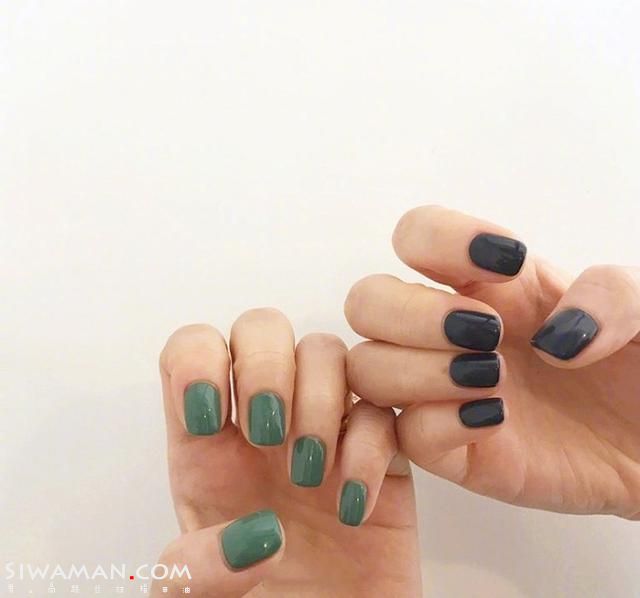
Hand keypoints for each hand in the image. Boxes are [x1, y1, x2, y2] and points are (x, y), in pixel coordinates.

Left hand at [153, 309, 420, 596]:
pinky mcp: (381, 452)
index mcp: (208, 439)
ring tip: (309, 473)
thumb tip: (257, 534)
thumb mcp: (196, 597)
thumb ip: (194, 570)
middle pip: (263, 327)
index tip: (212, 417)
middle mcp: (265, 419)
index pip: (193, 349)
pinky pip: (383, 410)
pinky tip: (351, 505)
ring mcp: (326, 427)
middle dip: (265, 366)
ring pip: (325, 351)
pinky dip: (369, 450)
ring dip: (319, 404)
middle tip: (266, 433)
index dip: (196, 361)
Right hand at [345, 205, 639, 518]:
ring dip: (421, 368)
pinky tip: (494, 418)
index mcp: (485, 282)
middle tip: (485, 331)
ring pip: (367, 367)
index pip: (416, 236)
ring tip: (493, 377)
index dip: (439, 238)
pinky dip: (437, 422)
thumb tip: (555, 338)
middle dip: (413, 313)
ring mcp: (443, 390)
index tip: (505, 263)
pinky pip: (404, 433)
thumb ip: (612, 296)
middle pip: (366, 301)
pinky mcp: (453, 450)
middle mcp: (448, 331)